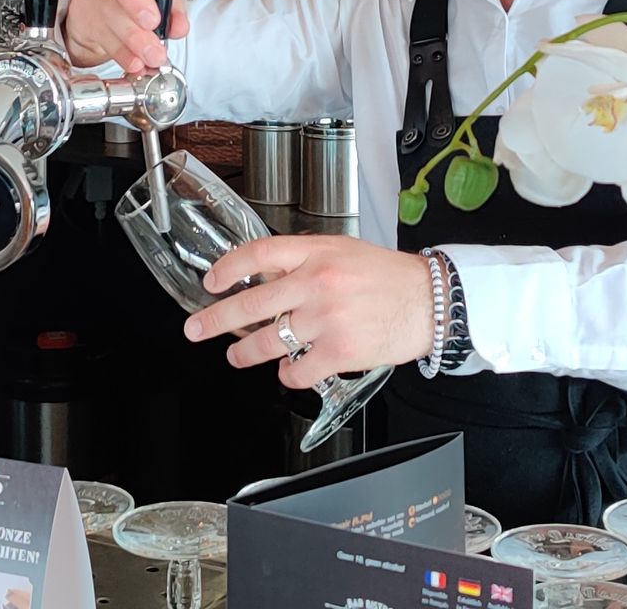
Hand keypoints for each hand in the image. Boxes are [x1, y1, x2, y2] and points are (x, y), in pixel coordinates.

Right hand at [63, 0, 191, 70]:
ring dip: (133, 37)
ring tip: (152, 53)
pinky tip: (134, 61)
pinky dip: (121, 52)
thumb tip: (178, 25)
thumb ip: (172, 4)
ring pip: (109, 9)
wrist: (95, 18)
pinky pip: (102, 35)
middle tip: (152, 22)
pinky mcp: (85, 17)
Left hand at [184, 235, 435, 388]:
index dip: (227, 269)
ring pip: (268, 342)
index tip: (211, 283)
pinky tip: (288, 370)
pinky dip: (287, 374)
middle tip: (196, 329)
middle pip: (252, 303)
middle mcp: (317, 283)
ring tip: (236, 355)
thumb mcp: (341, 251)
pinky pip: (297, 370)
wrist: (431, 301)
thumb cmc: (388, 277)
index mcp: (316, 253)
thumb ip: (302, 261)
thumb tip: (260, 276)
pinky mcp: (339, 351)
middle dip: (215, 320)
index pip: (258, 255)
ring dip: (245, 352)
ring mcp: (327, 319)